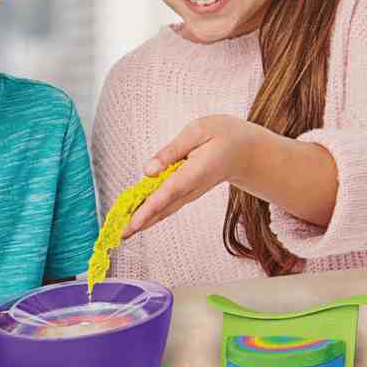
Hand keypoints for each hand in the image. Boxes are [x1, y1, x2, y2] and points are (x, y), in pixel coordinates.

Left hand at [126, 116, 264, 235]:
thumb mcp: (198, 131)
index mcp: (195, 171)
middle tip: (119, 235)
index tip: (134, 222)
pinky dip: (150, 215)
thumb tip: (149, 170)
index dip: (150, 207)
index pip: (168, 192)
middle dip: (140, 222)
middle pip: (162, 208)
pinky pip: (166, 206)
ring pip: (163, 211)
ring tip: (122, 233)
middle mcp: (191, 188)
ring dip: (142, 222)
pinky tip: (135, 221)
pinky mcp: (187, 194)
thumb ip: (172, 150)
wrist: (246, 152)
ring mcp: (190, 194)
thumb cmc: (223, 136)